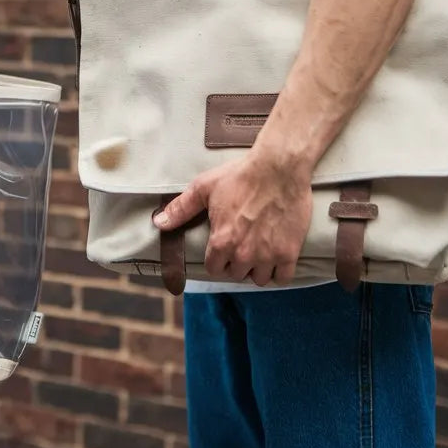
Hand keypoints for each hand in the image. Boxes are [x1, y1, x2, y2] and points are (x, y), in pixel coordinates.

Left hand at [153, 148, 312, 285]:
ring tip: (259, 254)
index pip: (214, 269)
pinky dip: (279, 272)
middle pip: (237, 274)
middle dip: (237, 263)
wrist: (279, 168)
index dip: (217, 259)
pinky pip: (282, 278)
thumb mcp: (203, 188)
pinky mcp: (289, 252)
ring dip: (257, 269)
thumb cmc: (240, 176)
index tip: (222, 250)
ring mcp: (268, 255)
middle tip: (242, 247)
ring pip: (259, 279)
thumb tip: (158, 223)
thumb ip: (180, 209)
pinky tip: (276, 260)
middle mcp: (243, 254)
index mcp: (221, 242)